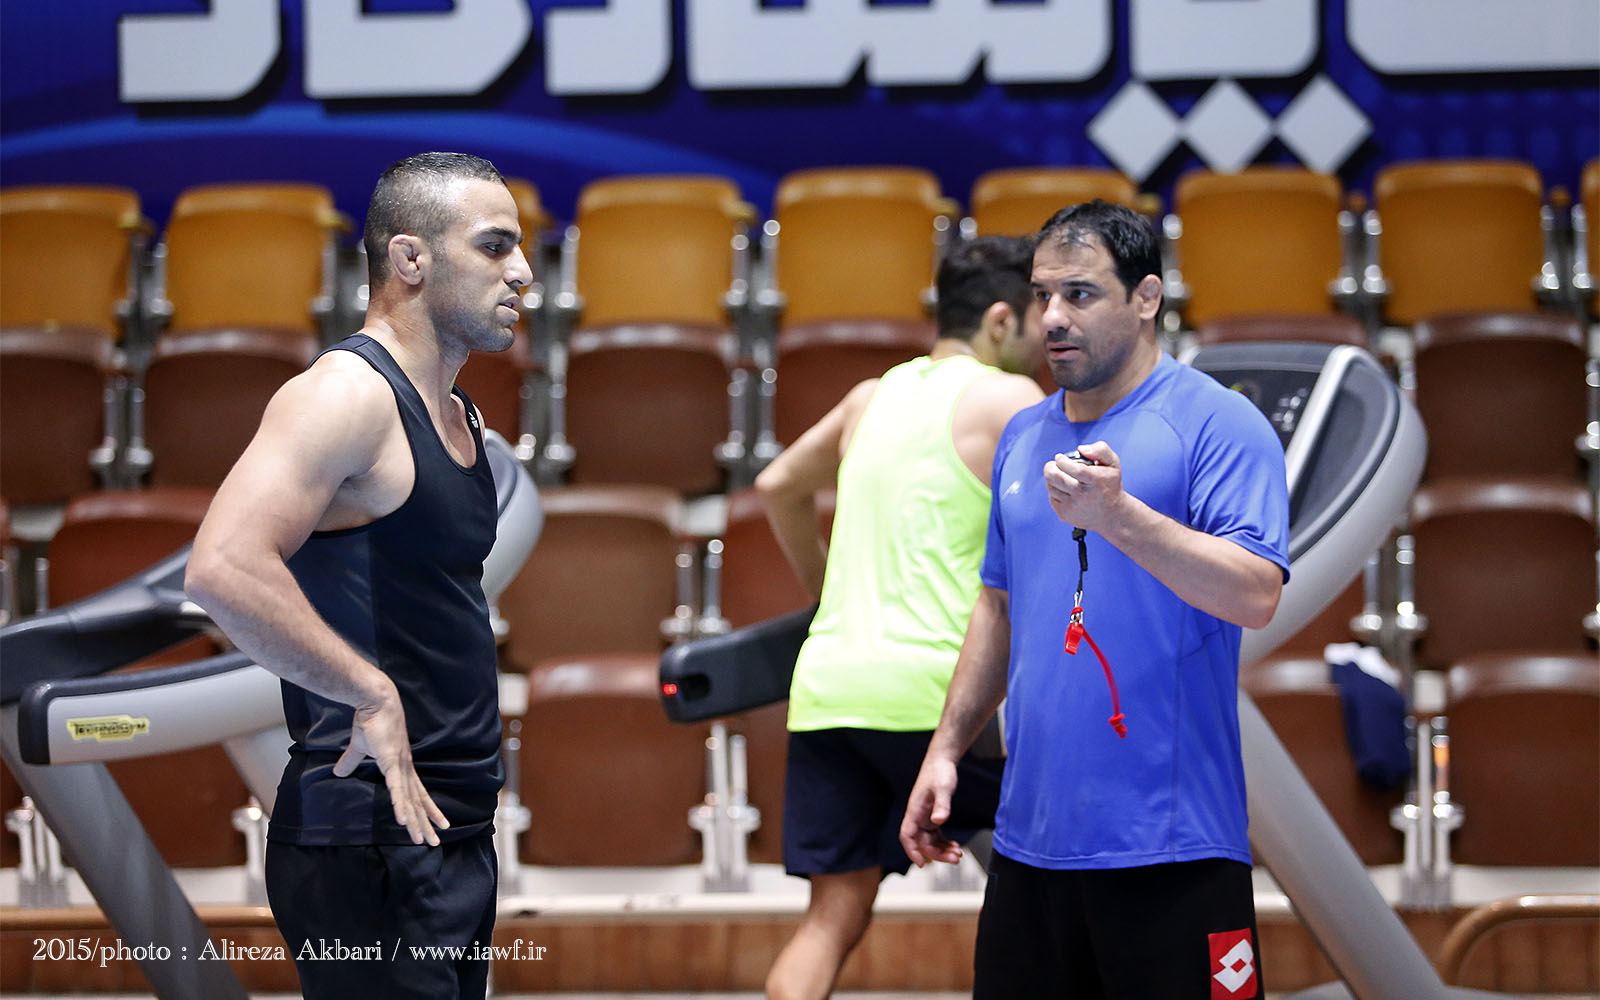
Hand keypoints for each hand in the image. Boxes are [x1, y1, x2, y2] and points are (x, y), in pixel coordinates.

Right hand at [333, 691, 449, 846]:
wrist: (375, 701)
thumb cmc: (370, 721)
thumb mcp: (359, 747)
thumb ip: (350, 761)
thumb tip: (338, 772)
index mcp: (401, 767)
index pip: (417, 794)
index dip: (427, 810)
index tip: (438, 825)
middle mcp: (406, 769)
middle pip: (418, 803)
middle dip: (426, 823)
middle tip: (435, 842)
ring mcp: (400, 766)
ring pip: (410, 801)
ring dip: (415, 821)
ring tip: (423, 839)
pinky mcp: (392, 762)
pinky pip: (396, 788)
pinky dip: (401, 804)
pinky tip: (404, 820)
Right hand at [899, 754, 962, 866]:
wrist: (942, 761)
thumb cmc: (939, 772)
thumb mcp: (943, 787)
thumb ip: (942, 804)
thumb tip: (939, 821)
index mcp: (915, 811)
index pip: (907, 835)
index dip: (911, 850)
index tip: (920, 863)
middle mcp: (918, 816)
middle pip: (922, 842)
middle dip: (937, 853)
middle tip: (954, 858)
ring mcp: (925, 817)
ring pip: (930, 841)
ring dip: (942, 850)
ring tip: (958, 854)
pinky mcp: (933, 816)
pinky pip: (936, 836)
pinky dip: (944, 843)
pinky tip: (955, 846)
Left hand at [1042, 440, 1121, 532]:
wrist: (1110, 514)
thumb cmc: (1109, 484)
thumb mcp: (1113, 464)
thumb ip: (1100, 450)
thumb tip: (1081, 449)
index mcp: (1097, 481)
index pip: (1075, 469)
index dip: (1063, 461)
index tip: (1060, 457)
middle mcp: (1084, 495)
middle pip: (1057, 477)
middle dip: (1050, 467)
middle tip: (1053, 464)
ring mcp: (1073, 506)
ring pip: (1051, 486)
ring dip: (1051, 478)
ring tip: (1059, 475)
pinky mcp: (1065, 514)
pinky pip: (1051, 496)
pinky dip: (1054, 490)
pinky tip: (1063, 488)